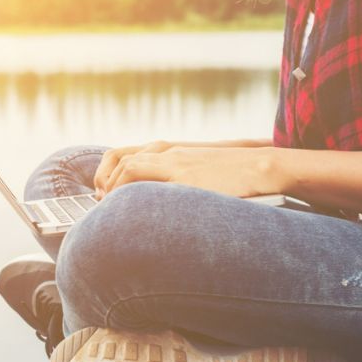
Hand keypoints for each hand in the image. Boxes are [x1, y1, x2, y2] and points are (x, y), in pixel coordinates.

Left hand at [97, 147, 284, 198]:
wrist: (261, 167)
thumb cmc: (234, 176)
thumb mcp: (200, 173)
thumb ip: (177, 181)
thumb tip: (160, 204)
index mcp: (172, 151)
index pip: (126, 155)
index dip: (108, 174)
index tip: (102, 193)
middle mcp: (170, 152)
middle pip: (121, 159)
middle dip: (104, 181)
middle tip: (100, 202)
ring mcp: (177, 163)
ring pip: (129, 167)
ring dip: (113, 187)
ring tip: (110, 207)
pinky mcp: (186, 177)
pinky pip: (146, 180)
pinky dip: (130, 193)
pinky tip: (130, 210)